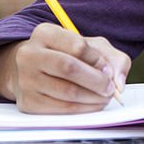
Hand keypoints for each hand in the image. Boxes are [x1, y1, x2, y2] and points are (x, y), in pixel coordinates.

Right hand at [0, 22, 130, 113]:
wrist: (33, 71)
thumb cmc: (67, 55)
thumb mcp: (89, 46)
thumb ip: (111, 57)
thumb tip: (118, 82)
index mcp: (44, 33)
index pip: (77, 45)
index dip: (97, 59)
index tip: (107, 68)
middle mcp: (29, 54)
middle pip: (69, 68)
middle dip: (96, 81)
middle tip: (110, 88)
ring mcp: (25, 80)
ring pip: (66, 92)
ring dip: (93, 98)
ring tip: (104, 97)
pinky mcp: (27, 103)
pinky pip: (61, 109)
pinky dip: (82, 109)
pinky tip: (91, 104)